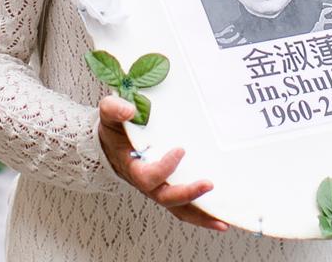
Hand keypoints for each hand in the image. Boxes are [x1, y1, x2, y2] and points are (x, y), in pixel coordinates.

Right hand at [97, 96, 227, 231]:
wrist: (111, 142)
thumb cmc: (114, 129)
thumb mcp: (109, 113)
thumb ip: (115, 109)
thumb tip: (129, 110)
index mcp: (132, 167)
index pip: (147, 177)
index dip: (164, 168)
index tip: (180, 150)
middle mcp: (146, 183)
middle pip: (166, 198)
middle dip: (188, 194)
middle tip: (208, 184)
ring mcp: (159, 188)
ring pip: (179, 209)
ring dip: (200, 215)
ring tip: (222, 221)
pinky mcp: (170, 187)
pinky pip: (185, 206)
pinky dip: (202, 214)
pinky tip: (220, 219)